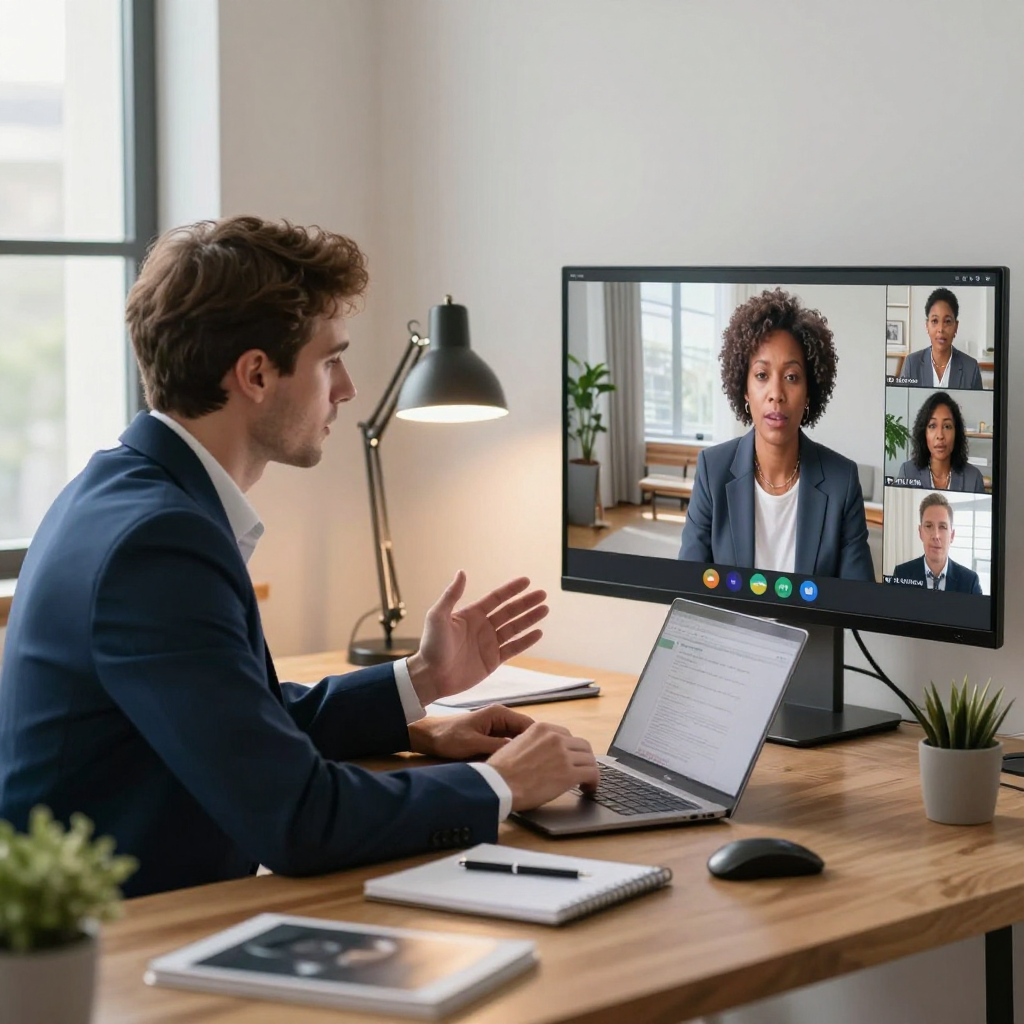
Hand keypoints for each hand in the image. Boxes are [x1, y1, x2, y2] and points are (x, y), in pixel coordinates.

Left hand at [407, 572, 547, 705]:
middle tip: (543, 595)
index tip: (527, 581)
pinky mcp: (493, 660)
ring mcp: (489, 644)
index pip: (496, 598)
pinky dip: (526, 641)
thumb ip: (451, 595)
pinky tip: (538, 633)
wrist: (431, 676)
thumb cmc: (431, 646)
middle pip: (510, 612)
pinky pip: (513, 649)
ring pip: (514, 628)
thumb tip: (461, 572)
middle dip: (526, 603)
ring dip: (530, 619)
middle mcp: (483, 627)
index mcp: (471, 615)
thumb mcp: (437, 616)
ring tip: (545, 610)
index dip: (511, 590)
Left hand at [407, 705, 534, 759]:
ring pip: (519, 741)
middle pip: (527, 733)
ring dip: (525, 752)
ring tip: (534, 768)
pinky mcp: (492, 737)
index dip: (540, 740)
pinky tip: (518, 767)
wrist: (429, 738)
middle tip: (543, 764)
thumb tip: (520, 752)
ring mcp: (497, 727)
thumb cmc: (448, 737)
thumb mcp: (473, 744)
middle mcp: (501, 718)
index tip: (548, 755)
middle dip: (534, 747)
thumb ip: (496, 746)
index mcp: (499, 713)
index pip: (529, 725)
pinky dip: (514, 755)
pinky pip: (509, 745)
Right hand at [486, 722, 598, 810]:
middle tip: (581, 770)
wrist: (498, 784)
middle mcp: (555, 737)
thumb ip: (532, 743)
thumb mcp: (515, 744)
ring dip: (589, 770)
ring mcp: (563, 755)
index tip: (571, 759)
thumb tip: (541, 754)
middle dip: (583, 758)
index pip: (567, 735)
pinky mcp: (569, 774)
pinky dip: (594, 782)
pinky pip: (592, 774)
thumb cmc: (500, 770)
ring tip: (587, 782)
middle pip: (582, 745)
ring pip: (589, 759)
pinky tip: (589, 789)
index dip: (571, 749)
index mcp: (541, 728)